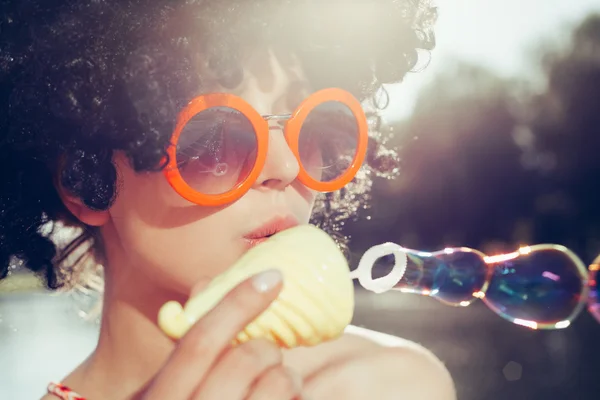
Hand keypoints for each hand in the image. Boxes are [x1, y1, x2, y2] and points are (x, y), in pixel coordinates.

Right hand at [142, 269, 303, 399]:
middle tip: (267, 351)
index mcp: (158, 399)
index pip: (199, 341)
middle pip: (244, 359)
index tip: (272, 277)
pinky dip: (295, 394)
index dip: (237, 302)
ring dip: (288, 374)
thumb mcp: (165, 392)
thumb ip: (185, 353)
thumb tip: (208, 285)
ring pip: (278, 382)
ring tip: (282, 382)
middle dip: (266, 346)